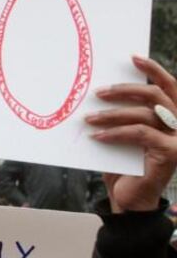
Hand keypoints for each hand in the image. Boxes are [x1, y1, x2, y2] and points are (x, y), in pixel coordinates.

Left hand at [86, 55, 176, 212]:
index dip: (154, 70)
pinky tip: (96, 135)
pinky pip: (140, 133)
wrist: (129, 199)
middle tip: (98, 92)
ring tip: (88, 118)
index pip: (169, 86)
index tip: (132, 57)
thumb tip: (100, 90)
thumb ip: (122, 114)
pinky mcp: (171, 153)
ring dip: (112, 113)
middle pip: (155, 95)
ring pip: (144, 113)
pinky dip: (115, 132)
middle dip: (125, 89)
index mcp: (172, 116)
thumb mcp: (122, 134)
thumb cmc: (123, 164)